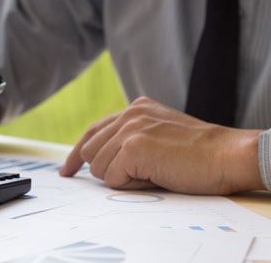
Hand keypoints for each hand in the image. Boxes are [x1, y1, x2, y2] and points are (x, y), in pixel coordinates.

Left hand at [59, 96, 264, 194]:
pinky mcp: (133, 147)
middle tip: (142, 175)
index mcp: (135, 108)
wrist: (227, 155)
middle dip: (108, 171)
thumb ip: (131, 138)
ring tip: (154, 172)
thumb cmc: (199, 153)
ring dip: (123, 179)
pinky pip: (112, 179)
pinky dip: (131, 185)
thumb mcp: (159, 134)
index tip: (67, 171)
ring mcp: (130, 129)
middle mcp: (129, 114)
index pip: (93, 131)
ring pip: (99, 168)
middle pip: (90, 152)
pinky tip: (155, 175)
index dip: (77, 154)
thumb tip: (100, 161)